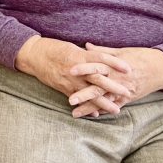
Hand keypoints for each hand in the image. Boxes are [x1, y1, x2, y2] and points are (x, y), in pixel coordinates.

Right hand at [15, 36, 132, 114]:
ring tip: (117, 110)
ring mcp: (69, 80)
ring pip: (90, 93)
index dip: (115, 63)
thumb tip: (101, 58)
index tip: (129, 68)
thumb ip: (86, 55)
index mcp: (79, 55)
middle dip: (114, 87)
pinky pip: (78, 99)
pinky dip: (88, 107)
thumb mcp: (72, 48)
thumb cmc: (53, 48)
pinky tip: (97, 113)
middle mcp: (76, 69)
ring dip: (104, 102)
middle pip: (99, 79)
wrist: (33, 55)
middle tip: (128, 92)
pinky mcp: (63, 88)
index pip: (101, 59)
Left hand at [68, 45, 162, 117]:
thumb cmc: (140, 56)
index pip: (96, 66)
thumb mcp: (121, 51)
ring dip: (89, 108)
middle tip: (69, 100)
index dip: (83, 68)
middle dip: (83, 95)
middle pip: (98, 88)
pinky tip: (91, 115)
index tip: (69, 70)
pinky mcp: (128, 98)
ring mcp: (123, 90)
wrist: (161, 68)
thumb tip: (86, 46)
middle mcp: (118, 79)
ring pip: (104, 101)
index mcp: (114, 65)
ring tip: (75, 113)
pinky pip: (114, 106)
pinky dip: (102, 111)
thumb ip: (102, 51)